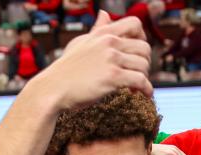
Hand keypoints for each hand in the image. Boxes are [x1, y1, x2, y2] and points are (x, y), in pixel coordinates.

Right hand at [35, 12, 152, 110]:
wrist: (53, 89)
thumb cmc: (66, 70)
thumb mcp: (81, 43)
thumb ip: (97, 30)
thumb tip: (104, 14)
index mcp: (103, 33)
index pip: (135, 24)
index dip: (142, 37)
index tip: (137, 53)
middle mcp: (109, 42)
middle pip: (144, 47)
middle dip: (145, 62)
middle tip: (138, 73)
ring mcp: (111, 59)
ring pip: (144, 65)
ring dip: (145, 77)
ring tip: (137, 86)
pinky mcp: (113, 77)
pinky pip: (141, 80)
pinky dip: (146, 89)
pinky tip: (144, 94)